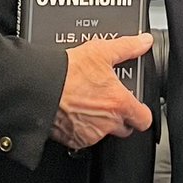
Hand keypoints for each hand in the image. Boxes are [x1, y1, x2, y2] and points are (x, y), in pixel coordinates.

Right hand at [50, 33, 153, 150]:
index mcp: (119, 103)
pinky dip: (81, 129)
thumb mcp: (101, 51)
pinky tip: (74, 112)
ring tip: (87, 103)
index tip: (137, 107)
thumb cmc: (68, 71)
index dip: (142, 113)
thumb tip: (144, 42)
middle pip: (125, 128)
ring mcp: (90, 134)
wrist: (39, 87)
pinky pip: (83, 139)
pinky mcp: (73, 140)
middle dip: (120, 118)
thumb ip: (128, 47)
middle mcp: (107, 123)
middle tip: (108, 101)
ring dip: (99, 123)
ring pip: (103, 133)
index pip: (144, 119)